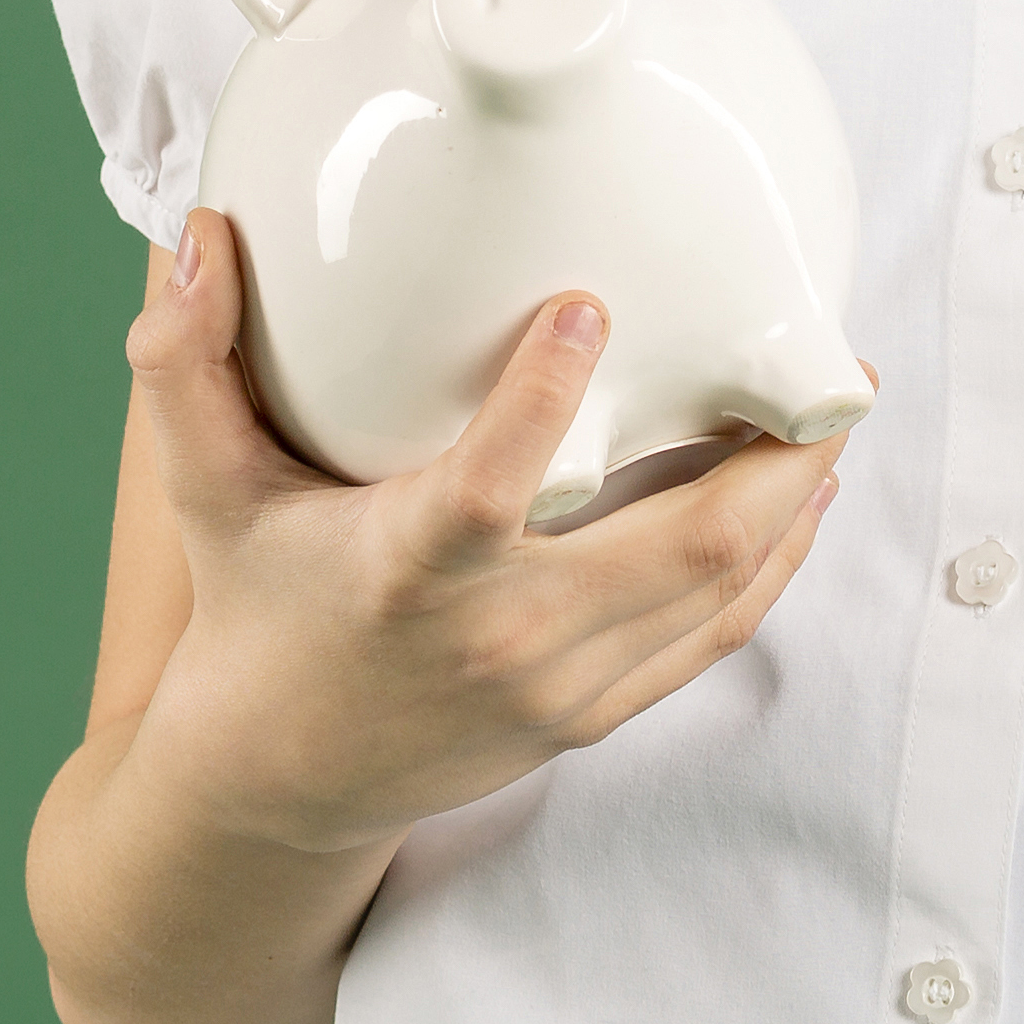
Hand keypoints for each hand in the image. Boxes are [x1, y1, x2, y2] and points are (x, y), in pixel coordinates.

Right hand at [121, 209, 855, 854]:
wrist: (272, 787)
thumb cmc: (251, 612)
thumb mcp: (209, 490)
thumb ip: (184, 364)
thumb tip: (196, 236)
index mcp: (407, 570)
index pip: (490, 484)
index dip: (546, 394)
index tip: (589, 304)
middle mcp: (499, 635)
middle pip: (680, 545)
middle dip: (775, 451)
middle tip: (832, 365)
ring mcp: (558, 684)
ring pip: (719, 590)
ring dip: (794, 501)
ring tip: (839, 414)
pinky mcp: (590, 716)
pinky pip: (710, 636)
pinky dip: (770, 567)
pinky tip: (798, 503)